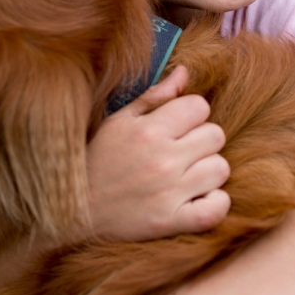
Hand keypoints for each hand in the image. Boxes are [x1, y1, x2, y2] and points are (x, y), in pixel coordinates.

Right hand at [84, 65, 231, 241]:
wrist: (74, 212)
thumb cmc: (98, 161)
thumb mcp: (119, 122)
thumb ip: (155, 96)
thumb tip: (185, 71)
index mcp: (149, 130)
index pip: (200, 106)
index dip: (191, 114)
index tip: (178, 127)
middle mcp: (162, 160)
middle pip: (216, 135)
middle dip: (202, 140)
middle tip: (182, 152)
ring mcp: (169, 193)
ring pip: (220, 169)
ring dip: (208, 171)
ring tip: (187, 176)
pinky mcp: (172, 222)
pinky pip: (217, 208)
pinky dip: (214, 203)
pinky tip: (198, 198)